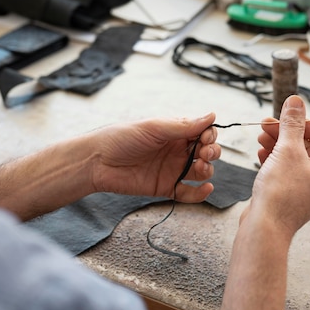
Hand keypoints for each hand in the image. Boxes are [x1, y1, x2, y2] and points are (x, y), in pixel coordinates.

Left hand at [89, 113, 220, 202]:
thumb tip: (212, 116)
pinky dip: (200, 193)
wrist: (97, 162)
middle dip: (213, 152)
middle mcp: (177, 150)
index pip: (203, 132)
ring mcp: (172, 169)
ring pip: (201, 172)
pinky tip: (206, 188)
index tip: (206, 138)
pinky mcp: (165, 188)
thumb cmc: (121, 138)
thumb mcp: (154, 128)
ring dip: (208, 170)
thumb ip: (183, 126)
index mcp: (175, 132)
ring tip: (201, 168)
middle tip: (205, 154)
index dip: (210, 135)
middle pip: (206, 152)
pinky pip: (188, 193)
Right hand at [243, 95, 309, 236]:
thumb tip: (296, 103)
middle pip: (309, 146)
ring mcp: (308, 189)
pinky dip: (274, 158)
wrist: (264, 226)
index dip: (308, 125)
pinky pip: (286, 169)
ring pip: (295, 157)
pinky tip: (262, 152)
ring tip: (262, 136)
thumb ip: (292, 123)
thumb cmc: (281, 196)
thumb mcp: (287, 149)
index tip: (291, 118)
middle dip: (287, 133)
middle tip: (270, 124)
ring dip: (278, 143)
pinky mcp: (291, 194)